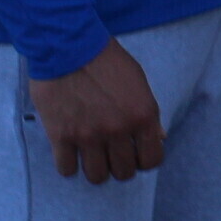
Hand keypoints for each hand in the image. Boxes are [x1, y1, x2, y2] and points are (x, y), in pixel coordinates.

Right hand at [28, 39, 163, 184]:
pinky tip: (69, 151)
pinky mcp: (61, 135)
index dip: (144, 159)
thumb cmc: (105, 58)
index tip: (134, 153)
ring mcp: (89, 135)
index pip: (152, 160)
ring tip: (90, 154)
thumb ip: (148, 113)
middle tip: (110, 152)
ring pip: (97, 176)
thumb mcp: (137, 81)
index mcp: (142, 116)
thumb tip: (159, 137)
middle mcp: (118, 130)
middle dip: (119, 165)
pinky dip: (68, 164)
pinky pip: (67, 169)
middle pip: (124, 172)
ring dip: (95, 167)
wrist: (67, 44)